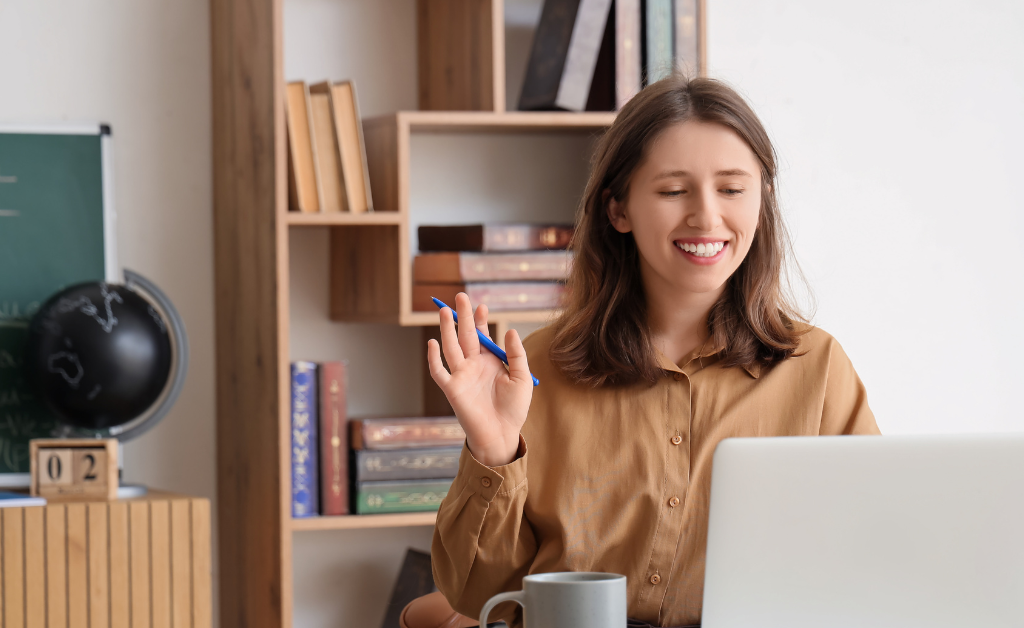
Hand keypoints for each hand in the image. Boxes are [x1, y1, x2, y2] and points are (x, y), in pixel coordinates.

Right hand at [426, 293, 532, 466]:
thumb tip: (509, 331)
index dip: (480, 320)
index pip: (481, 335)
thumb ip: (516, 355)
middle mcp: (473, 365)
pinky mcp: (452, 389)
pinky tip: (433, 342)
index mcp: (489, 361)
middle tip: (461, 296)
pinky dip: (433, 358)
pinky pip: (439, 371)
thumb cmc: (514, 409)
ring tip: (444, 311)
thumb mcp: (522, 378)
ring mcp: (461, 376)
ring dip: (446, 330)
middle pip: (465, 336)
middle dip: (462, 316)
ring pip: (451, 347)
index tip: (482, 305)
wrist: (502, 434)